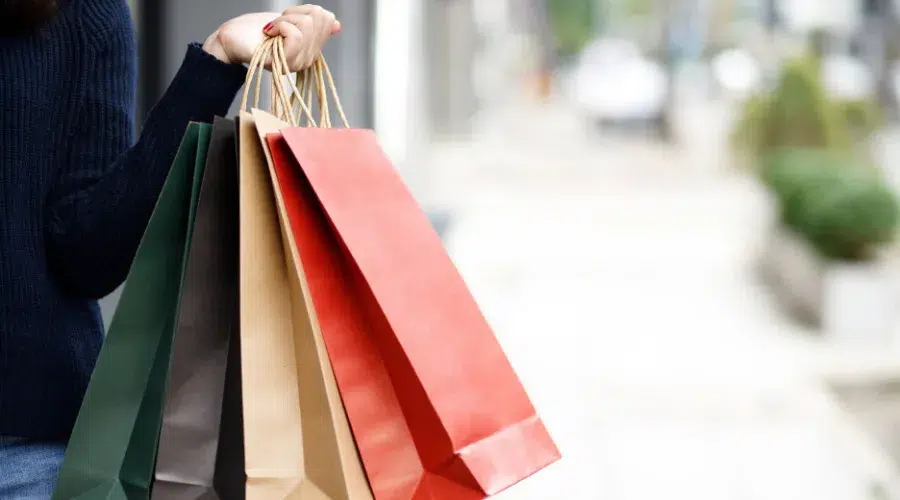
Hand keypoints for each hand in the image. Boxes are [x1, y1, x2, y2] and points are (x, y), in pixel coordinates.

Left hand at [202, 5, 340, 70]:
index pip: (327, 18)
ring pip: (307, 26)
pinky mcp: (283, 63)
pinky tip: (268, 33)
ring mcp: (296, 63)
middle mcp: (307, 59)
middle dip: (294, 13)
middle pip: (319, 19)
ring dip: (284, 20)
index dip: (304, 10)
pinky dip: (279, 26)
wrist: (233, 37)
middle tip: (276, 24)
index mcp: (311, 48)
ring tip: (270, 29)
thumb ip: (312, 22)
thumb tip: (336, 24)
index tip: (286, 19)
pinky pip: (294, 36)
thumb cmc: (256, 29)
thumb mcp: (289, 20)